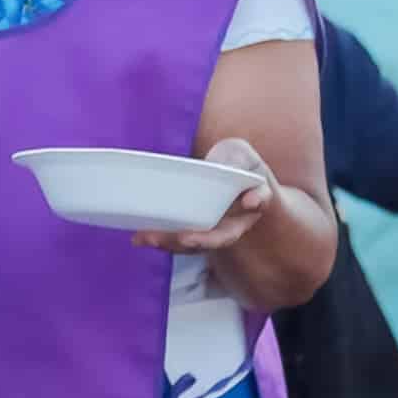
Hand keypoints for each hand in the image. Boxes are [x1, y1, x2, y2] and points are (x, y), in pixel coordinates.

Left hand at [132, 138, 279, 256]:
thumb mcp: (239, 154)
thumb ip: (238, 159)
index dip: (256, 201)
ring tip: (148, 238)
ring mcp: (211, 231)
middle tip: (184, 237)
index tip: (252, 200)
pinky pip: (175, 239)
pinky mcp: (189, 231)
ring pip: (194, 242)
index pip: (258, 201)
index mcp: (254, 198)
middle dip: (201, 238)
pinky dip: (159, 239)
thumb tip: (227, 171)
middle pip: (220, 235)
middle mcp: (235, 222)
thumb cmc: (232, 162)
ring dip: (172, 242)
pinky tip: (138, 238)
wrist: (223, 177)